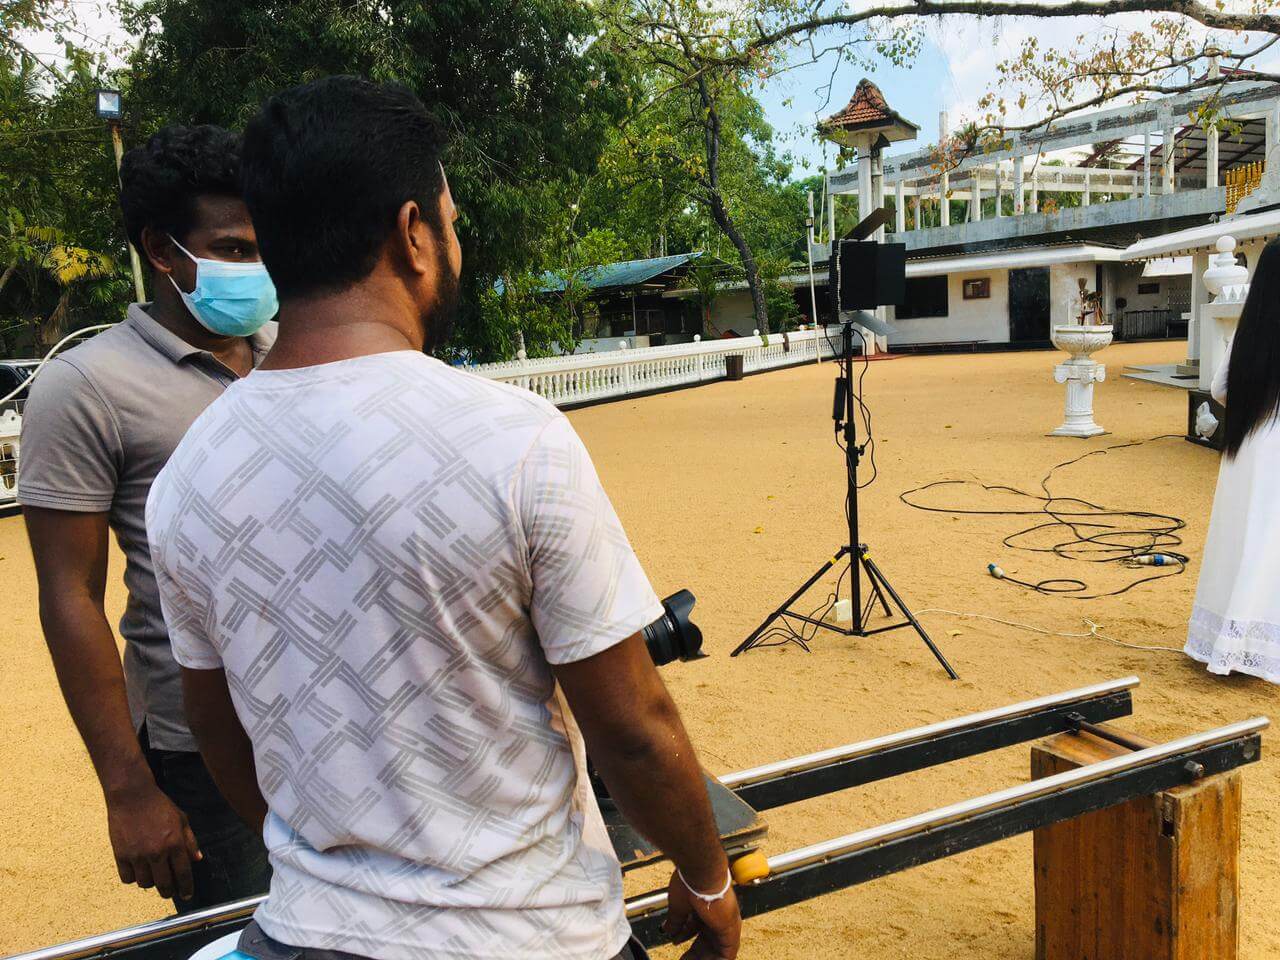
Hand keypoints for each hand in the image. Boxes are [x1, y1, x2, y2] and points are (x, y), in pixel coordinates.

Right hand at [105, 781, 201, 900]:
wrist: (132, 796)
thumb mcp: (181, 819)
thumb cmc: (159, 806)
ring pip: (145, 884)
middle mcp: (157, 852)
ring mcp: (138, 855)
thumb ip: (190, 841)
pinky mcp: (121, 855)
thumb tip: (197, 859)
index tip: (187, 895)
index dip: (186, 888)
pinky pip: (128, 878)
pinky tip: (137, 870)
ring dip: (150, 883)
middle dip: (169, 892)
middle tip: (169, 891)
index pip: (183, 874)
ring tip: (153, 875)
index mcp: (175, 843)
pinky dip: (133, 878)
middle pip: (164, 885)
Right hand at [662, 869, 741, 959]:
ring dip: (703, 957)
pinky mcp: (730, 930)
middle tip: (683, 959)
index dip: (685, 937)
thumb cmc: (692, 880)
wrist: (701, 871)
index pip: (697, 928)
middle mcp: (718, 915)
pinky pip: (726, 955)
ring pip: (717, 949)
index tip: (675, 942)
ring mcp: (726, 923)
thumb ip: (675, 920)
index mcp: (706, 907)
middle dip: (694, 952)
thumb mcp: (678, 905)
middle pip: (707, 940)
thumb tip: (668, 929)